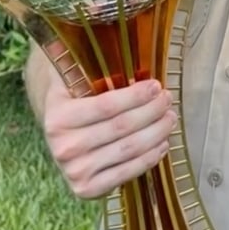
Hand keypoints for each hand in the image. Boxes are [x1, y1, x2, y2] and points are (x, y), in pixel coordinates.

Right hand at [43, 77, 176, 198]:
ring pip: (129, 149)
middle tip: (167, 99)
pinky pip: (127, 172)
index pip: (106, 106)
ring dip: (157, 132)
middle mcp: (64, 147)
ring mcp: (75, 172)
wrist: (58, 135)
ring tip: (170, 118)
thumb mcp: (73, 79)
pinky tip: (162, 143)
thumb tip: (123, 38)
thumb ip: (92, 65)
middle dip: (152, 111)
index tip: (156, 86)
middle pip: (122, 127)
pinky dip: (150, 158)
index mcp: (58, 117)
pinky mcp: (87, 190)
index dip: (136, 96)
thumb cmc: (74, 100)